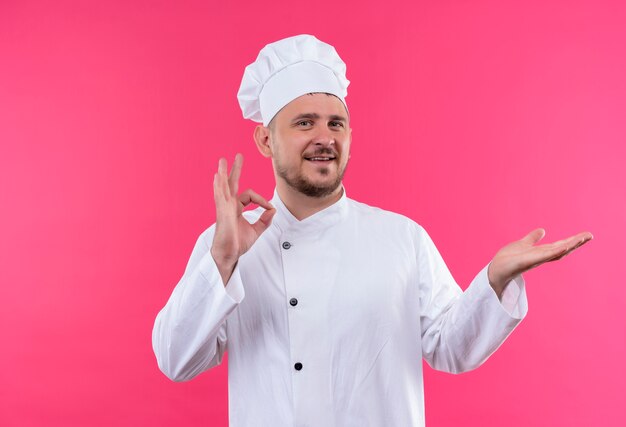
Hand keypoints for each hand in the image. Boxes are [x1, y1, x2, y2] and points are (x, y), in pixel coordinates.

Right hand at [210, 154, 275, 284]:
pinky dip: (219, 186)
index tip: (269, 208)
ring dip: (223, 173)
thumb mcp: (256, 231)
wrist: (229, 254)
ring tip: (222, 161)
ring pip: (223, 187)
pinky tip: (217, 177)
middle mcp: (229, 205)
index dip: (262, 200)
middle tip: (238, 156)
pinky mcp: (222, 213)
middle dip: (235, 170)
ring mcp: (224, 208)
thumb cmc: (238, 243)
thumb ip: (265, 220)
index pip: (250, 195)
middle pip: (232, 183)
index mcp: (236, 208)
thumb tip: (273, 210)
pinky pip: (220, 197)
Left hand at [488, 228, 592, 297]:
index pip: (560, 245)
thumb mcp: (523, 244)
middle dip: (576, 242)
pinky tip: (565, 246)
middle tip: (590, 235)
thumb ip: (532, 238)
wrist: (496, 269)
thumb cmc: (509, 258)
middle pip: (563, 248)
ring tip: (582, 238)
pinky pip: (545, 256)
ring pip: (557, 251)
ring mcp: (537, 259)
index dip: (573, 240)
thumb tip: (542, 230)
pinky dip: (555, 251)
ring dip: (570, 245)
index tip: (585, 235)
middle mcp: (542, 256)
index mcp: (541, 252)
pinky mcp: (529, 261)